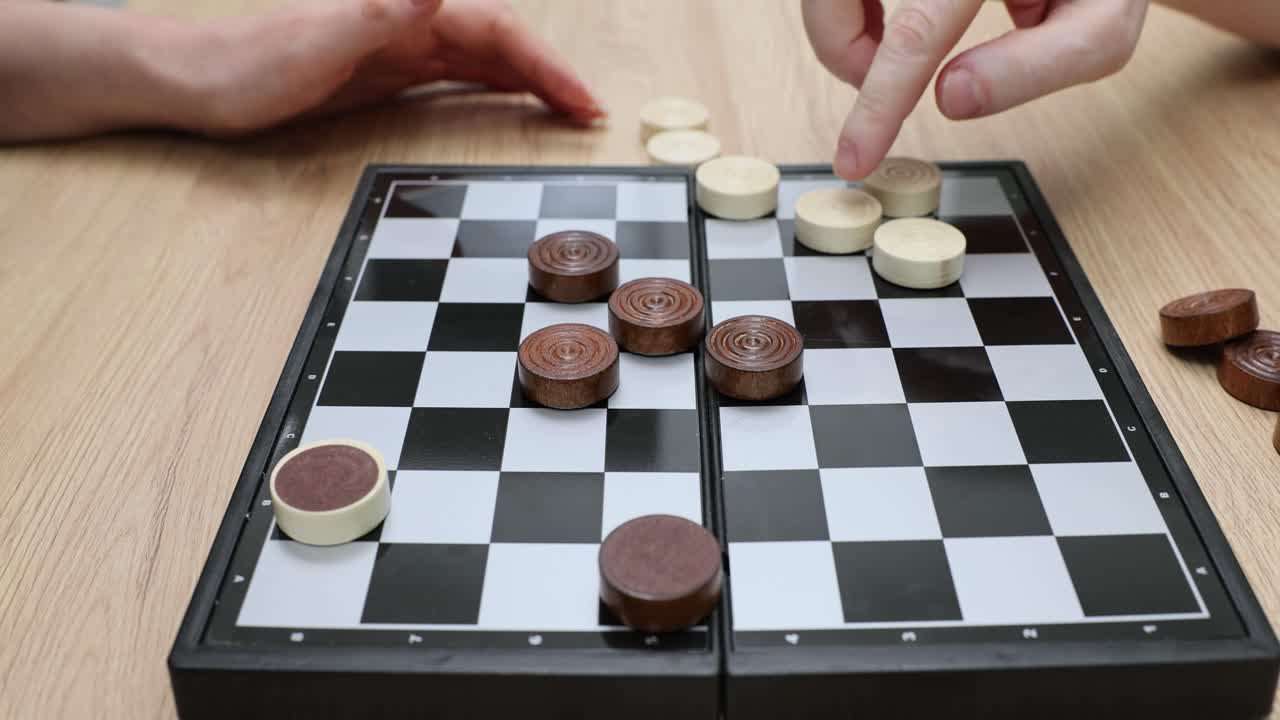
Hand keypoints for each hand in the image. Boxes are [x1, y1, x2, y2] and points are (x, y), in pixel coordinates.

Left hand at [194, 0, 603, 134]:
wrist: (199, 82)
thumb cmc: (249, 66)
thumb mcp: (316, 41)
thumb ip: (381, 11)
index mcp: (404, 11)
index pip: (495, 29)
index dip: (544, 63)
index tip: (580, 100)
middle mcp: (409, 21)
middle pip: (501, 39)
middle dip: (551, 72)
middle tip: (592, 111)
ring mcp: (400, 46)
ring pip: (484, 55)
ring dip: (529, 78)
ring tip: (569, 107)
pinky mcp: (386, 70)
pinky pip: (457, 73)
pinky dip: (493, 84)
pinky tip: (510, 97)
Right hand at [802, 0, 1148, 179]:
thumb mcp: (1101, 25)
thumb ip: (1036, 66)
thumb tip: (951, 99)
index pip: (917, 30)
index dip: (878, 102)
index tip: (854, 158)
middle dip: (842, 50)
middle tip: (875, 84)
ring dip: (842, 25)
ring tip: (893, 52)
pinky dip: (851, 5)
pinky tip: (892, 20)